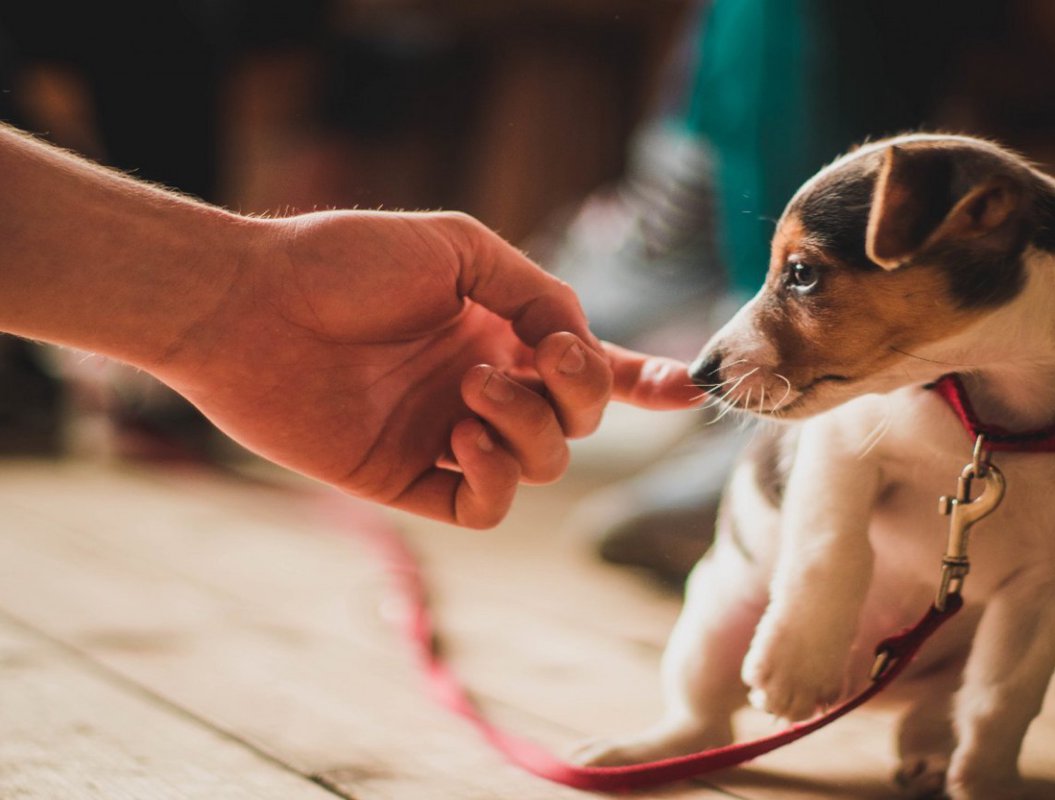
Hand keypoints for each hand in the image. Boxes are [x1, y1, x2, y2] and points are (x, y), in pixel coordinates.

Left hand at [155, 210, 696, 526]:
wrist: (253, 304)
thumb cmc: (347, 260)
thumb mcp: (461, 250)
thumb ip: (538, 295)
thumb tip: (582, 350)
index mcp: (501, 332)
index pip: (587, 368)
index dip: (642, 381)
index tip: (685, 391)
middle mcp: (484, 387)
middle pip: (578, 419)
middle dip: (577, 392)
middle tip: (532, 358)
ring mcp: (449, 436)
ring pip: (543, 464)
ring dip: (529, 426)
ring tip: (471, 388)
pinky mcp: (410, 480)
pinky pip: (487, 506)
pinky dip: (493, 476)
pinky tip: (458, 435)